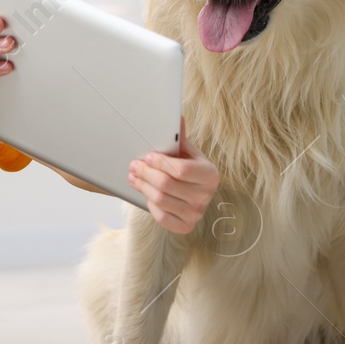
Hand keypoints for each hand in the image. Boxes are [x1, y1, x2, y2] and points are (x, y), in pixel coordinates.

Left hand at [127, 117, 217, 233]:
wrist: (196, 193)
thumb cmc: (189, 168)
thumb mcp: (188, 152)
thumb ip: (180, 138)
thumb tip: (176, 117)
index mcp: (210, 174)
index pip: (181, 170)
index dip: (161, 163)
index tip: (148, 156)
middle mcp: (206, 195)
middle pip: (167, 185)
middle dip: (146, 173)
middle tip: (134, 165)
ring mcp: (197, 213)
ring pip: (160, 200)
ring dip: (142, 186)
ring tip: (134, 176)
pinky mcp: (186, 226)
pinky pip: (161, 216)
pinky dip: (150, 203)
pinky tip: (146, 193)